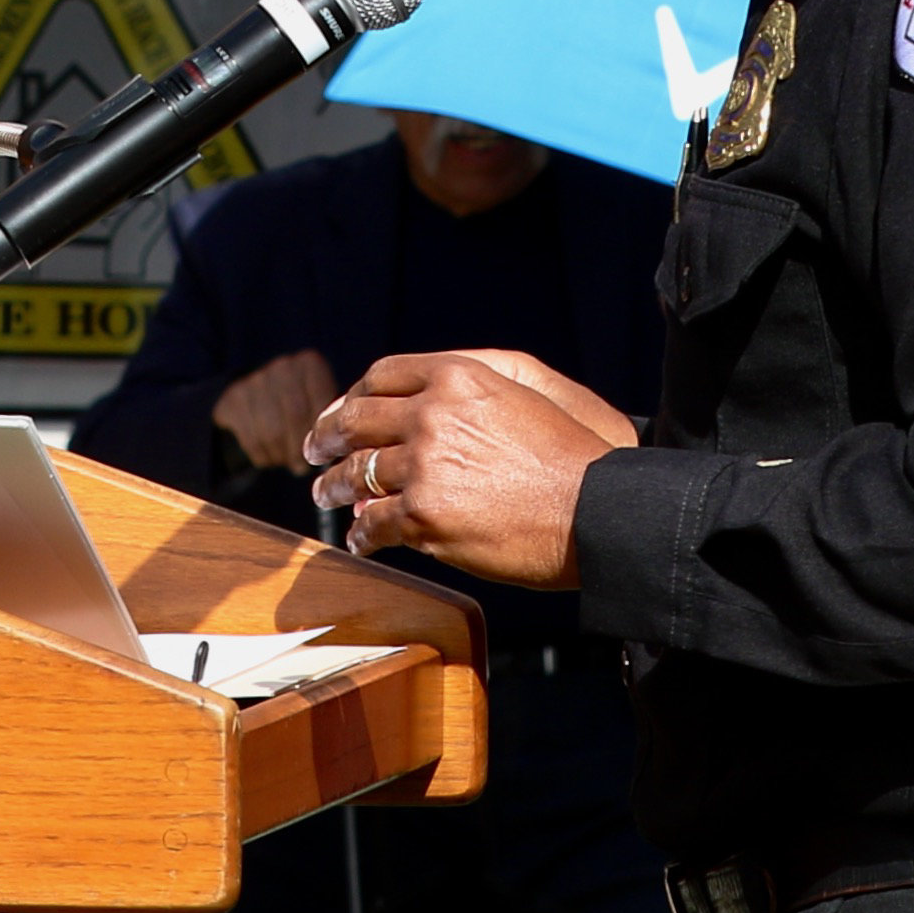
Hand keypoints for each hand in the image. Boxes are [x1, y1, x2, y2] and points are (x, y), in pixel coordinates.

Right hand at [209, 348, 339, 474]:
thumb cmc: (299, 409)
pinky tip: (267, 456)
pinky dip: (261, 455)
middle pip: (296, 416)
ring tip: (284, 460)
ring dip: (280, 455)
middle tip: (301, 467)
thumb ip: (328, 422)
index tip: (322, 453)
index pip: (320, 404)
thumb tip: (331, 456)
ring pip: (272, 432)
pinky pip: (251, 438)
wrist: (255, 400)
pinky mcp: (233, 398)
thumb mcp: (318, 406)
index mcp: (310, 364)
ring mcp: (255, 379)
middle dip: (299, 448)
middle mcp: (283, 365)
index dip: (321, 434)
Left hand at [298, 348, 639, 589]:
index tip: (341, 410)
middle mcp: (432, 414)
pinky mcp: (424, 516)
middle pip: (358, 420)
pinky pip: (373, 523)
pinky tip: (360, 537)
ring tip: (326, 493)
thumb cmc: (574, 453)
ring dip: (334, 485)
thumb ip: (473, 381)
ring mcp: (424, 466)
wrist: (597, 511)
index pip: (382, 375)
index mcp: (458, 376)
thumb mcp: (531, 386)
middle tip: (315, 450)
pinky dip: (361, 532)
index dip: (353, 394)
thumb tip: (418, 403)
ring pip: (356, 473)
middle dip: (329, 436)